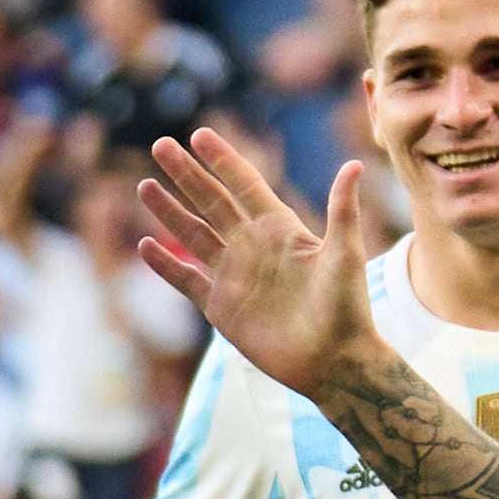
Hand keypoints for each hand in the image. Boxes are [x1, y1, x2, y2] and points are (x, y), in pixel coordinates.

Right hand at [134, 129, 381, 398]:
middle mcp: (253, 246)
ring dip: (169, 211)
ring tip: (144, 186)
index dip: (223, 160)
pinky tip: (144, 245)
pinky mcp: (221, 307)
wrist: (333, 362)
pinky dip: (165, 265)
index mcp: (280, 228)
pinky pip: (186, 280)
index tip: (199, 135)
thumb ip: (342, 210)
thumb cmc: (346, 308)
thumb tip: (354, 165)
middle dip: (186, 174)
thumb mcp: (344, 254)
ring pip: (193, 235)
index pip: (245, 184)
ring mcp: (234, 276)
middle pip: (211, 201)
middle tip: (160, 145)